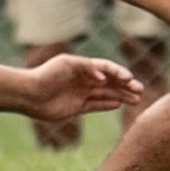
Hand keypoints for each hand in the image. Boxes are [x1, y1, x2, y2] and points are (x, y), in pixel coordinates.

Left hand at [20, 55, 144, 122]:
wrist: (29, 94)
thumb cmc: (46, 75)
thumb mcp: (67, 64)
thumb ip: (87, 68)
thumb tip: (103, 78)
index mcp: (83, 66)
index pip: (107, 68)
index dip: (119, 73)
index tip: (129, 79)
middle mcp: (85, 79)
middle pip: (111, 82)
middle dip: (126, 85)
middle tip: (140, 90)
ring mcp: (82, 93)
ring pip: (107, 93)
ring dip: (122, 95)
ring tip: (136, 99)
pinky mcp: (78, 107)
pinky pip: (97, 105)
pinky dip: (108, 104)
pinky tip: (119, 104)